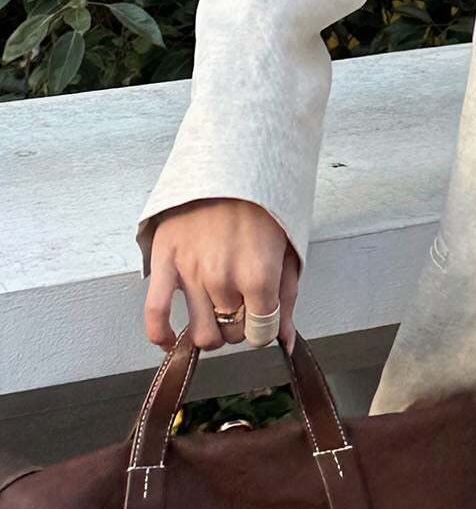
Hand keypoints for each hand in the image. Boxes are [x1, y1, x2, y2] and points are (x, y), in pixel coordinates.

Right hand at [142, 198, 300, 354]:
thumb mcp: (286, 252)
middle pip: (232, 334)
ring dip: (211, 329)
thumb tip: (286, 342)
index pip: (261, 333)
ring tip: (216, 308)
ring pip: (201, 333)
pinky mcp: (164, 262)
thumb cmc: (263, 210)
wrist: (231, 166)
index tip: (261, 315)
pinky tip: (170, 339)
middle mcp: (223, 279)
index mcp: (259, 276)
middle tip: (241, 299)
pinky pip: (155, 313)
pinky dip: (160, 335)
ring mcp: (191, 272)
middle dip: (239, 324)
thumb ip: (286, 300)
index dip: (263, 329)